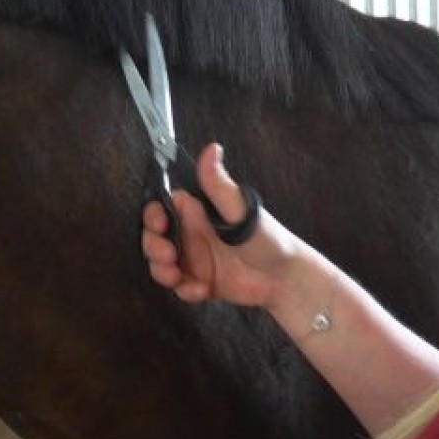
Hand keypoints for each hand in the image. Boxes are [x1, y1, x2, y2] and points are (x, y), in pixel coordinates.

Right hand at [141, 144, 295, 308]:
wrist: (285, 279)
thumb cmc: (268, 238)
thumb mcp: (241, 211)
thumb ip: (219, 185)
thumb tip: (211, 148)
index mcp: (198, 211)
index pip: (162, 207)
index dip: (153, 216)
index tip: (159, 225)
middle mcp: (191, 234)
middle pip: (154, 237)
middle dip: (153, 247)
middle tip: (168, 255)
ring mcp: (194, 259)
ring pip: (161, 264)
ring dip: (162, 271)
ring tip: (176, 276)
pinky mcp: (199, 282)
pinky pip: (179, 287)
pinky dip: (185, 290)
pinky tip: (202, 290)